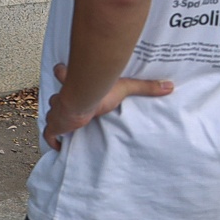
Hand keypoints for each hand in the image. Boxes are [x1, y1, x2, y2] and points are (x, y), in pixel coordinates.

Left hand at [42, 62, 172, 149]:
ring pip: (52, 113)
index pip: (62, 73)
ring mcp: (57, 112)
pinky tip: (59, 147)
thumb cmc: (99, 91)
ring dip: (57, 119)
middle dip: (59, 102)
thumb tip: (170, 85)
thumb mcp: (125, 87)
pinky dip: (52, 140)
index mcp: (74, 85)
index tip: (64, 75)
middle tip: (67, 111)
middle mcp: (62, 97)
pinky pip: (50, 135)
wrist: (82, 99)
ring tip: (65, 127)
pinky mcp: (55, 125)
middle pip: (55, 97)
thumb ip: (145, 87)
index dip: (63, 74)